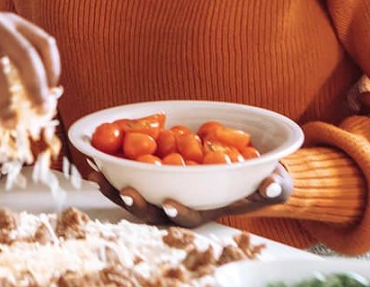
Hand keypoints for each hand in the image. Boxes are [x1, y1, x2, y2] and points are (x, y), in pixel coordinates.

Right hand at [0, 5, 60, 125]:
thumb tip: (39, 95)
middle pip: (26, 56)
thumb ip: (14, 58)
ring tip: (11, 123)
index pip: (44, 44)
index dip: (53, 70)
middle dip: (37, 88)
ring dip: (6, 102)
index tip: (52, 92)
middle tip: (41, 111)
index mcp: (13, 23)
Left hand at [78, 154, 291, 228]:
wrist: (248, 163)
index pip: (190, 216)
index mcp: (206, 208)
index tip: (171, 202)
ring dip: (115, 185)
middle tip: (124, 189)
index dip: (179, 212)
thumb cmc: (261, 178)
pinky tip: (95, 152)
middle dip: (137, 203)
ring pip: (136, 193)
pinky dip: (112, 163)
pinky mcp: (153, 169)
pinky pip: (128, 170)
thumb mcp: (274, 181)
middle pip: (154, 210)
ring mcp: (165, 187)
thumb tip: (272, 183)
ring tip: (98, 173)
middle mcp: (181, 201)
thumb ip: (274, 185)